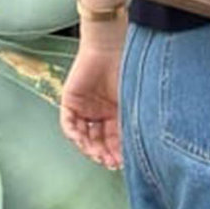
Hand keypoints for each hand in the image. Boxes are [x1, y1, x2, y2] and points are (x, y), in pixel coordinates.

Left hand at [60, 44, 122, 169]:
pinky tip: (82, 141)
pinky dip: (74, 134)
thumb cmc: (129, 69)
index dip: (117, 152)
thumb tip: (141, 148)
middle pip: (98, 140)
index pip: (114, 139)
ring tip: (98, 155)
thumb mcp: (134, 102)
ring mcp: (84, 107)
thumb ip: (133, 123)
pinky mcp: (70, 101)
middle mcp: (99, 112)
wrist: (111, 46)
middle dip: (103, 153)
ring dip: (89, 148)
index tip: (121, 163)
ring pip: (83, 135)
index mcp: (116, 113)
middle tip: (109, 162)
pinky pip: (68, 123)